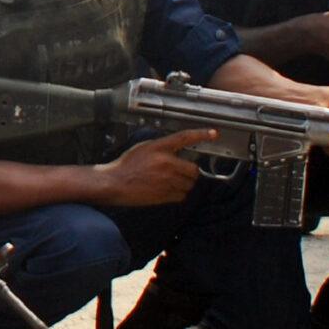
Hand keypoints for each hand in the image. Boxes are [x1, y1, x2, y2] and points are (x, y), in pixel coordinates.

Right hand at [96, 128, 214, 206]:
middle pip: (193, 170)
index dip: (201, 135)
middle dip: (190, 173)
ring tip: (169, 182)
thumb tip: (178, 150)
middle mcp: (166, 163)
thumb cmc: (126, 165)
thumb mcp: (143, 147)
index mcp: (160, 148)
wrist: (114, 182)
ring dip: (184, 184)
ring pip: (189, 184)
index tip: (214, 133)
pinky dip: (178, 194)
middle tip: (180, 173)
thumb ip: (162, 147)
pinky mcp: (165, 194)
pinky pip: (182, 196)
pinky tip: (166, 191)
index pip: (185, 137)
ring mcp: (167, 180)